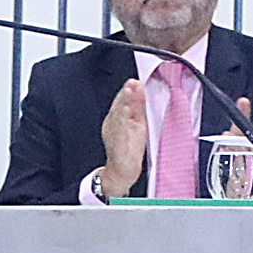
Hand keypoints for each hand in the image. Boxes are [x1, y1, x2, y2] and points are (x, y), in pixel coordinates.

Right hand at [98, 78, 148, 195]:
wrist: (122, 171)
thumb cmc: (129, 147)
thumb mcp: (136, 122)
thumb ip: (137, 105)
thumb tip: (139, 87)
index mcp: (117, 119)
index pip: (121, 102)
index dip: (127, 92)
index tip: (134, 82)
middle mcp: (113, 125)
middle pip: (118, 107)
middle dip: (124, 95)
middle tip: (131, 84)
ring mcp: (114, 135)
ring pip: (117, 117)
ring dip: (122, 104)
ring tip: (127, 94)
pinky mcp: (117, 145)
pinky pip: (118, 132)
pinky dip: (121, 122)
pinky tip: (124, 114)